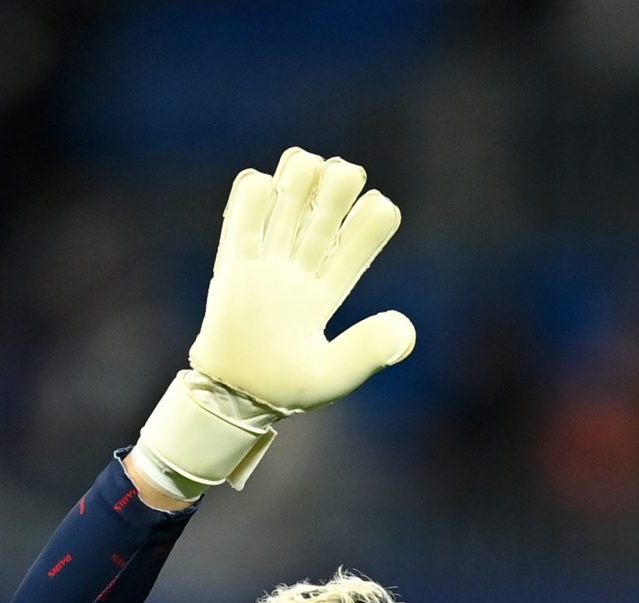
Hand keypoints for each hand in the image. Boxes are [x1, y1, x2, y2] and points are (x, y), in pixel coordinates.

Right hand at [130, 147, 415, 502]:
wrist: (233, 398)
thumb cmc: (287, 390)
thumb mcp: (334, 375)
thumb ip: (367, 351)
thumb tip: (405, 328)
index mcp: (329, 293)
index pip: (358, 245)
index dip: (371, 221)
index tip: (379, 207)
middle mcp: (301, 271)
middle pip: (325, 214)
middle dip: (337, 188)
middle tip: (345, 175)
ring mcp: (267, 265)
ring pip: (287, 206)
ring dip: (299, 178)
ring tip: (307, 168)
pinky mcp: (233, 264)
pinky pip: (242, 219)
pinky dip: (253, 194)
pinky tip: (264, 185)